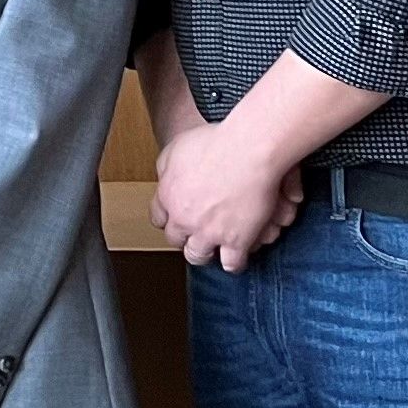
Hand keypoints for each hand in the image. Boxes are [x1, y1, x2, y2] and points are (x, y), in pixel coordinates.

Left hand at [150, 114, 302, 272]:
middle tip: (195, 234)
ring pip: (199, 256)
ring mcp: (209, 233)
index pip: (158, 217)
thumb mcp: (177, 146)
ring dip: (205, 253)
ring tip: (214, 249)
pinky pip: (231, 264)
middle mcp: (184, 218)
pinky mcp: (236, 241)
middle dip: (184, 238)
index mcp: (168, 195)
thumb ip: (166, 165)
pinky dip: (234, 262)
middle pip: (176, 239)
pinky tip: (238, 254)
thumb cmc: (217, 142)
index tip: (175, 219)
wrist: (249, 150)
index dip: (168, 219)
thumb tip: (164, 177)